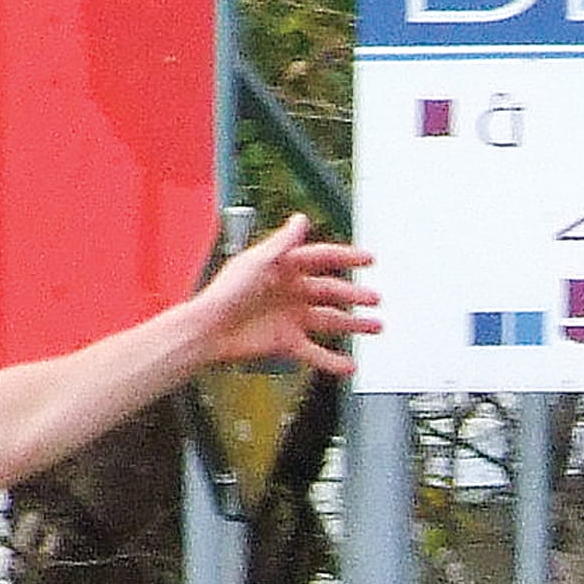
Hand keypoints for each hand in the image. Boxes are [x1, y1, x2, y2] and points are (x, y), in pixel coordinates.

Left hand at [197, 212, 381, 376]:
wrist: (207, 332)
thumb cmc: (226, 294)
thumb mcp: (256, 261)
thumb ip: (282, 242)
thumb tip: (301, 218)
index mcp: (286, 267)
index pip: (324, 258)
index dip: (347, 258)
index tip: (370, 260)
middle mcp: (291, 292)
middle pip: (331, 291)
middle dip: (355, 295)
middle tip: (376, 299)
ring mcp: (289, 318)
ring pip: (330, 320)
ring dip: (353, 324)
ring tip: (376, 328)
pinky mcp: (284, 343)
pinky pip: (314, 352)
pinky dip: (331, 360)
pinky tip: (349, 365)